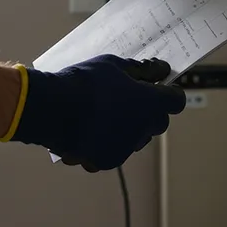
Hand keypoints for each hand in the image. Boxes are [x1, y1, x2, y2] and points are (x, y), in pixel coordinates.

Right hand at [10, 55, 185, 170]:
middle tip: (130, 99)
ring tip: (106, 113)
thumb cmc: (85, 82)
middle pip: (158, 122)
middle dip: (150, 111)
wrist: (50, 109)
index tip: (159, 87)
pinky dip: (109, 142)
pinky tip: (92, 130)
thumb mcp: (114, 65)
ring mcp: (124, 149)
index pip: (176, 101)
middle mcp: (143, 130)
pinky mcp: (105, 161)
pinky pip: (115, 151)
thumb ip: (142, 69)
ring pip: (137, 139)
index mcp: (150, 104)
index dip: (169, 93)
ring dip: (130, 128)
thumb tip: (162, 70)